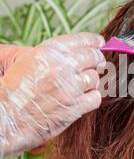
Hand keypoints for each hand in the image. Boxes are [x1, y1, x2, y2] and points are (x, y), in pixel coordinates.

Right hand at [0, 32, 105, 158]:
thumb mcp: (29, 62)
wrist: (7, 118)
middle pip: (94, 58)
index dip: (94, 41)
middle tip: (97, 64)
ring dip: (91, 81)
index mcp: (49, 52)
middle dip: (97, 60)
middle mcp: (62, 67)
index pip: (82, 40)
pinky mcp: (75, 107)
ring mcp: (70, 88)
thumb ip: (52, 57)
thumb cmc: (13, 92)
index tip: (99, 43)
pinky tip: (84, 99)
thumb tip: (76, 54)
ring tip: (83, 85)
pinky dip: (92, 98)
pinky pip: (96, 98)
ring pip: (95, 78)